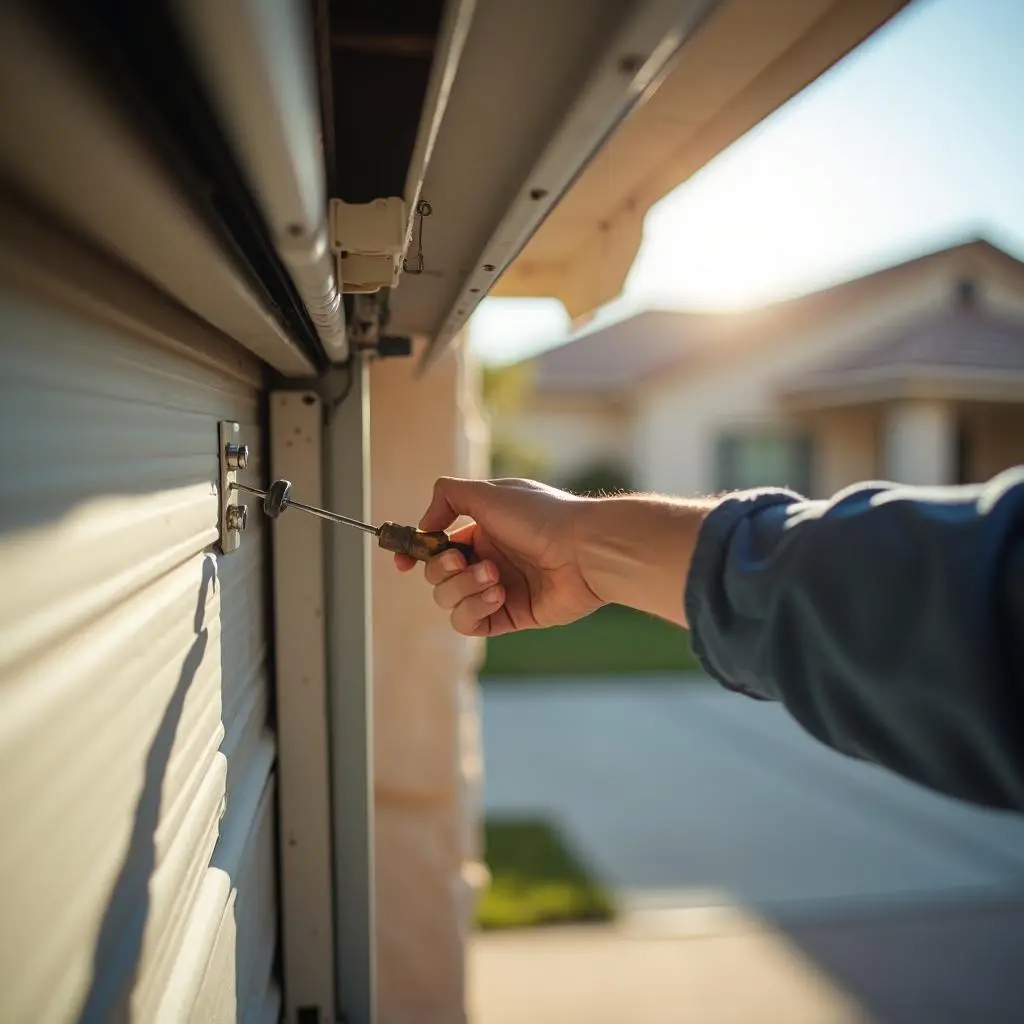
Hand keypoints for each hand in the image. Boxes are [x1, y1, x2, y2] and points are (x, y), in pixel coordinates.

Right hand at [394, 477, 603, 636]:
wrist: (585, 548)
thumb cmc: (542, 516)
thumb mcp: (489, 492)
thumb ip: (448, 496)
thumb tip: (425, 523)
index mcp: (483, 530)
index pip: (436, 546)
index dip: (415, 554)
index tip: (402, 562)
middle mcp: (489, 560)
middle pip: (438, 576)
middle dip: (444, 571)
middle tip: (466, 561)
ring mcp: (499, 590)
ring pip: (450, 602)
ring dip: (463, 589)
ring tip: (494, 577)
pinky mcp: (511, 616)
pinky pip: (472, 624)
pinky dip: (475, 610)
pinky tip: (498, 595)